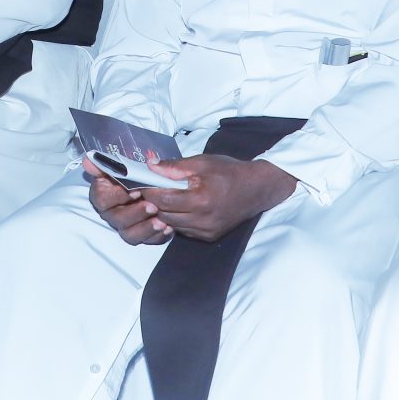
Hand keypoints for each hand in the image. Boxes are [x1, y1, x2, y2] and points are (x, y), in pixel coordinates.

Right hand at [86, 162, 172, 243]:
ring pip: (130, 234)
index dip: (118, 197)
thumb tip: (88, 160)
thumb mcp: (122, 163)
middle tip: (153, 207)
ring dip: (146, 229)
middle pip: (117, 219)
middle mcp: (112, 212)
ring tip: (162, 222)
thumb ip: (105, 163)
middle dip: (136, 214)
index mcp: (103, 194)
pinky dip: (158, 236)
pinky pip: (147, 241)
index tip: (136, 191)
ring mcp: (126, 225)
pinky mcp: (141, 234)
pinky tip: (169, 229)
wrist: (152, 181)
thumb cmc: (134, 172)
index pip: (103, 200)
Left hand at [141, 154, 296, 241]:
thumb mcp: (202, 162)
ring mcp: (206, 231)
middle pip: (165, 216)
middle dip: (153, 203)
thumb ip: (174, 167)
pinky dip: (177, 220)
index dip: (149, 191)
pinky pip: (184, 230)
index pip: (164, 199)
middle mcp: (203, 220)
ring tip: (163, 198)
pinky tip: (179, 208)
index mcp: (201, 200)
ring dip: (164, 213)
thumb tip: (149, 166)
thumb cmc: (229, 172)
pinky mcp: (209, 237)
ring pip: (172, 225)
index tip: (141, 183)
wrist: (257, 189)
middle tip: (148, 190)